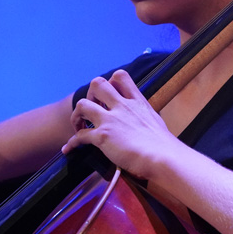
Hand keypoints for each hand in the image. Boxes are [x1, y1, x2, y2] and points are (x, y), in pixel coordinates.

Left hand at [61, 69, 178, 180]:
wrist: (162, 156)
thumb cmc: (164, 144)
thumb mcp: (154, 119)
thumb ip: (143, 115)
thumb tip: (140, 120)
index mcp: (136, 101)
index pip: (120, 76)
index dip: (110, 83)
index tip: (108, 97)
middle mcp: (122, 106)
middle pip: (97, 83)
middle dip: (90, 95)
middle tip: (92, 110)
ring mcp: (110, 120)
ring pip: (82, 104)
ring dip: (77, 115)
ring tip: (78, 126)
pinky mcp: (103, 136)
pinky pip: (80, 136)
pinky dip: (72, 142)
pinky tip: (69, 149)